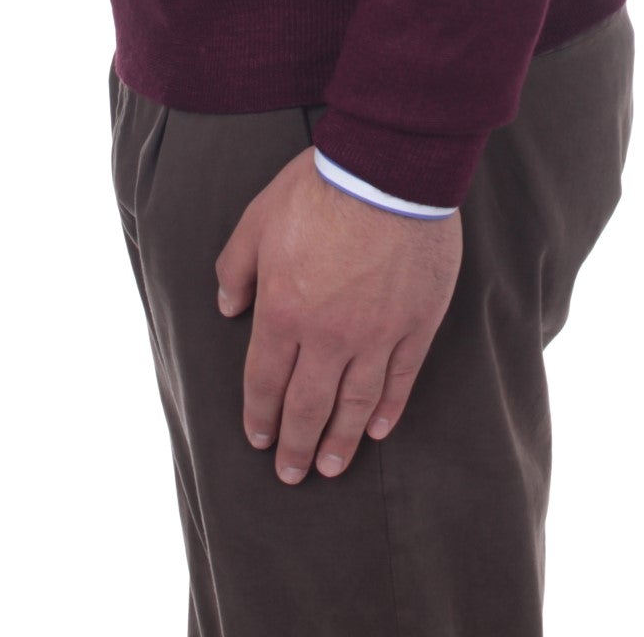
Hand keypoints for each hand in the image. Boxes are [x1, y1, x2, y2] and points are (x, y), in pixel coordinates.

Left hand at [214, 144, 461, 484]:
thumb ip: (236, 267)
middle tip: (291, 475)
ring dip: (340, 440)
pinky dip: (388, 409)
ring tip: (330, 467)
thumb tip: (226, 306)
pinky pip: (401, 379)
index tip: (258, 439)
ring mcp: (377, 334)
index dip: (260, 415)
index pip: (265, 381)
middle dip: (296, 445)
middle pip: (308, 406)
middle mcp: (328, 335)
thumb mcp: (257, 219)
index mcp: (283, 311)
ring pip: (356, 403)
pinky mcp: (417, 323)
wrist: (387, 168)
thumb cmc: (318, 187)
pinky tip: (379, 429)